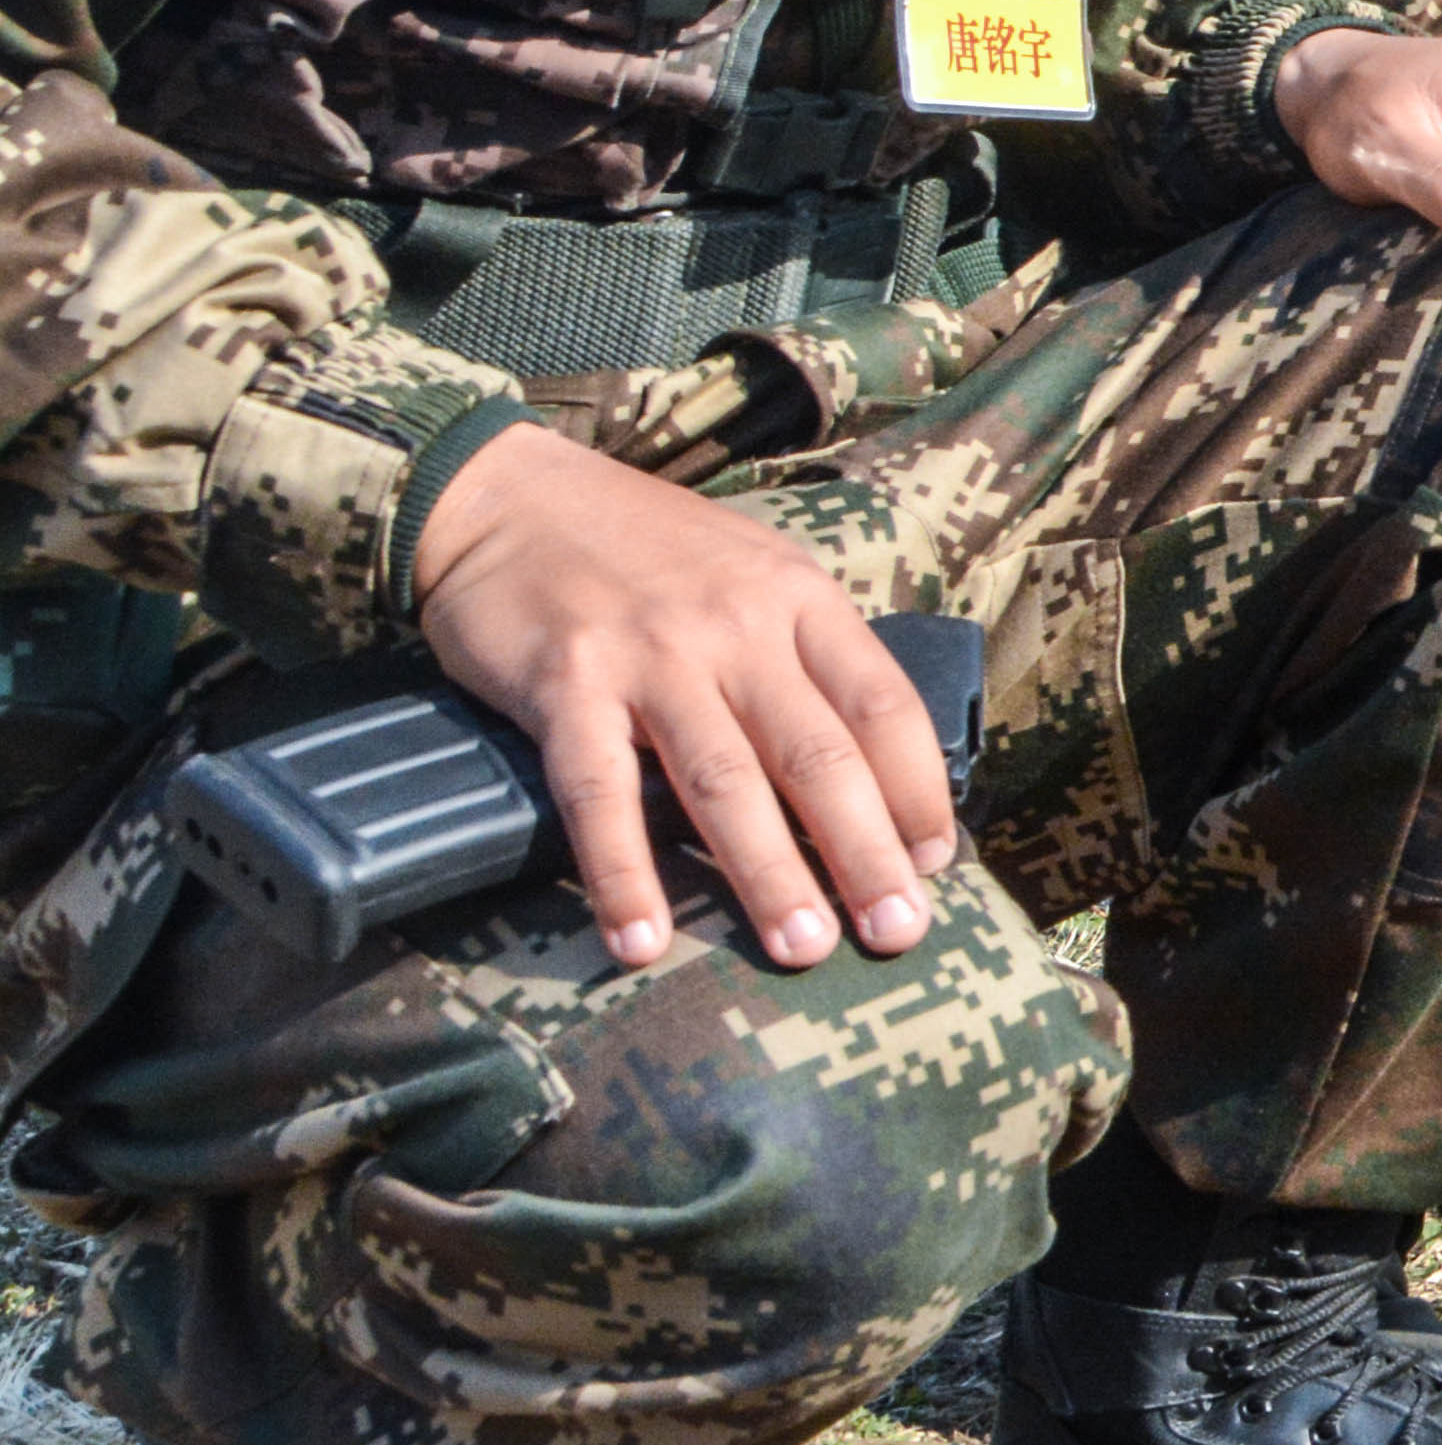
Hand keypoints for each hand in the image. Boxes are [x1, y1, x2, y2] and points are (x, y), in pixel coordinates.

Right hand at [407, 423, 952, 974]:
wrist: (504, 495)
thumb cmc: (642, 546)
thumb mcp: (751, 569)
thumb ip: (803, 651)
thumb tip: (865, 758)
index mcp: (797, 599)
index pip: (883, 705)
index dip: (917, 790)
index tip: (934, 862)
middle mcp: (736, 627)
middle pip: (818, 755)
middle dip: (864, 853)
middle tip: (896, 933)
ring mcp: (652, 656)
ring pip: (725, 782)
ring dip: (768, 875)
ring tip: (803, 949)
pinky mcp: (565, 685)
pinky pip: (600, 793)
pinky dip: (622, 873)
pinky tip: (641, 939)